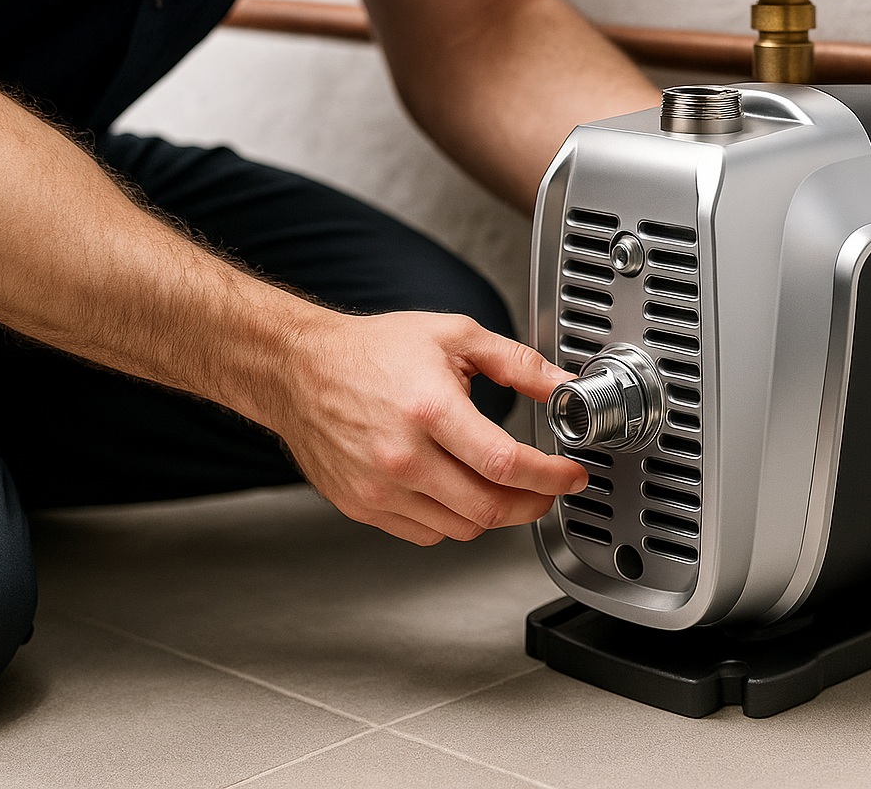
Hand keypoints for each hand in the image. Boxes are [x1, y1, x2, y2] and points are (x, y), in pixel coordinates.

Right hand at [273, 310, 587, 544]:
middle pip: (488, 508)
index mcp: (429, 409)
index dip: (549, 476)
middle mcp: (402, 456)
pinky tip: (457, 490)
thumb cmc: (372, 352)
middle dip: (534, 504)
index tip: (571, 474)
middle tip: (549, 489)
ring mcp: (380, 488)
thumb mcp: (453, 336)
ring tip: (505, 487)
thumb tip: (563, 386)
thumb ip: (517, 362)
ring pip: (462, 528)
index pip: (504, 463)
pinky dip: (453, 519)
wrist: (299, 370)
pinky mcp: (363, 507)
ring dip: (495, 513)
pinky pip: (426, 533)